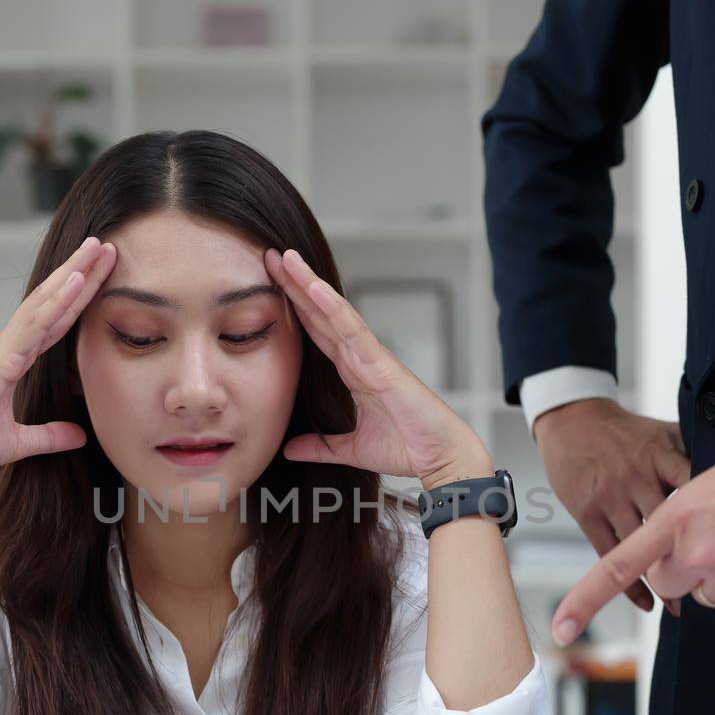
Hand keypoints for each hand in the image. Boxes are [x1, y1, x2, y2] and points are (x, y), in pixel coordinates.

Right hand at [0, 236, 117, 482]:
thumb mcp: (20, 441)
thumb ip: (50, 435)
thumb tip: (80, 436)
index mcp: (13, 358)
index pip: (55, 321)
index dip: (79, 297)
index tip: (101, 273)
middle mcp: (7, 345)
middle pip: (52, 302)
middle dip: (80, 273)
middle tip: (105, 245)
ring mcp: (2, 348)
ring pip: (44, 304)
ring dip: (73, 275)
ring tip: (96, 249)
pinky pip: (34, 325)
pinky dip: (56, 302)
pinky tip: (76, 281)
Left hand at [264, 248, 491, 487]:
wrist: (441, 458)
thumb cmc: (408, 447)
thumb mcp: (351, 449)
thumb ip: (320, 446)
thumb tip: (288, 449)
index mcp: (354, 372)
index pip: (318, 332)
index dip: (296, 308)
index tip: (273, 285)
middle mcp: (361, 357)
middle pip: (322, 314)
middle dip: (297, 285)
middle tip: (273, 257)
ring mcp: (372, 357)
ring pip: (335, 313)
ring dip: (310, 285)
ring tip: (288, 259)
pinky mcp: (383, 364)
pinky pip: (354, 330)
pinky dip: (334, 308)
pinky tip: (314, 288)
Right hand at [535, 398, 689, 610]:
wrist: (572, 421)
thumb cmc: (623, 431)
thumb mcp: (663, 432)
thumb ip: (694, 454)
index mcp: (660, 456)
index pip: (695, 487)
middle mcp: (636, 477)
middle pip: (670, 524)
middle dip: (692, 554)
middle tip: (713, 584)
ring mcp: (610, 497)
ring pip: (639, 545)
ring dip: (661, 578)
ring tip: (681, 604)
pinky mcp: (587, 513)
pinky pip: (609, 554)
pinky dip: (628, 582)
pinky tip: (647, 601)